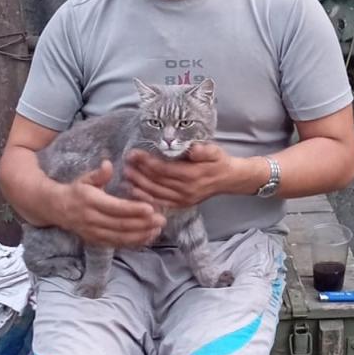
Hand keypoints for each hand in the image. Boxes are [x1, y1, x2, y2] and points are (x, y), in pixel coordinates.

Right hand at [59, 160, 165, 247]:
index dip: (133, 209)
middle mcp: (92, 219)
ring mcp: (94, 233)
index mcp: (90, 201)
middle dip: (143, 224)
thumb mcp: (84, 178)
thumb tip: (108, 164)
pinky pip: (117, 244)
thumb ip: (99, 174)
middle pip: (121, 225)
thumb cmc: (76, 190)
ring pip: (120, 237)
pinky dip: (133, 243)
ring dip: (141, 235)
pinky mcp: (96, 241)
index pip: (115, 208)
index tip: (150, 208)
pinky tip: (147, 237)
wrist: (56, 208)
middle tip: (161, 220)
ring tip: (158, 229)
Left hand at [123, 142, 238, 208]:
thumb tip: (193, 150)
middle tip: (125, 163)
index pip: (164, 169)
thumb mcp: (215, 151)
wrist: (228, 179)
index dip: (147, 162)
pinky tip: (134, 191)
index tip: (134, 154)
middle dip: (138, 172)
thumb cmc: (218, 161)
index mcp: (192, 175)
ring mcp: (183, 199)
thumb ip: (204, 150)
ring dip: (138, 184)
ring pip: (155, 193)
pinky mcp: (181, 204)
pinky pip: (160, 202)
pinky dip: (145, 197)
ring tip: (126, 175)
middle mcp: (186, 190)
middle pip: (156, 181)